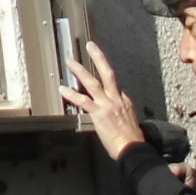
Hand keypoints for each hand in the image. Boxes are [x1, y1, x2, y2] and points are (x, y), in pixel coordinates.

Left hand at [63, 40, 145, 159]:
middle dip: (99, 58)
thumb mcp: (131, 122)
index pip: (115, 85)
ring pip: (92, 82)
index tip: (99, 68)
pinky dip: (71, 94)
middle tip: (90, 45)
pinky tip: (62, 89)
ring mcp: (107, 105)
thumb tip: (116, 115)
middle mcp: (116, 99)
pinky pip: (83, 101)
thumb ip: (122, 114)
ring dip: (80, 71)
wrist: (133, 148)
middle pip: (108, 73)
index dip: (106, 78)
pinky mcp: (99, 113)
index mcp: (125, 101)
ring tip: (70, 61)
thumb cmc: (132, 141)